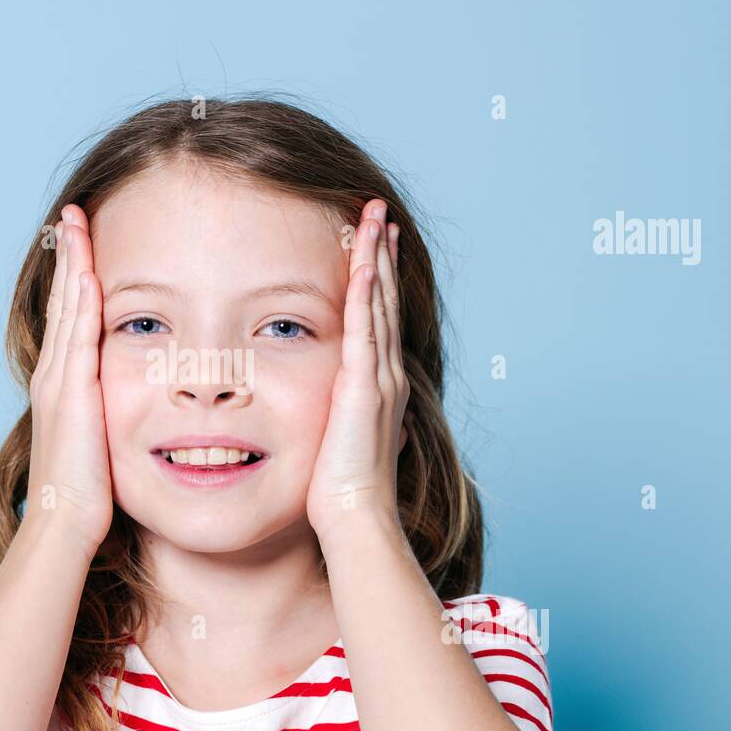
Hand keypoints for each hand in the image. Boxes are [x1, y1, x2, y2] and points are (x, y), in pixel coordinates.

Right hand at [24, 204, 113, 558]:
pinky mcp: (72, 393)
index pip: (71, 317)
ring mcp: (59, 381)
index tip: (83, 241)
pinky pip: (77, 337)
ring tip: (76, 224)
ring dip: (71, 264)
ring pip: (67, 309)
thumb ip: (116, 415)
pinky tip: (86, 272)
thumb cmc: (89, 493)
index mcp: (65, 384)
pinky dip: (80, 302)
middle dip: (69, 255)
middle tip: (73, 214)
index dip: (75, 277)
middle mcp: (55, 375)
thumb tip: (145, 403)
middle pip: (63, 301)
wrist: (65, 520)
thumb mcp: (105, 442)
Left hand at [305, 199, 409, 543]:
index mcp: (380, 386)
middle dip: (382, 252)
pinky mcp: (363, 388)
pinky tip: (364, 263)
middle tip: (378, 212)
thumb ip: (348, 420)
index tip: (376, 244)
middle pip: (385, 299)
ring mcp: (379, 379)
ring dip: (377, 258)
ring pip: (379, 304)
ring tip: (373, 218)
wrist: (356, 518)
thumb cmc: (344, 491)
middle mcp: (386, 375)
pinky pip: (366, 330)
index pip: (380, 319)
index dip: (379, 278)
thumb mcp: (345, 442)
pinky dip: (366, 294)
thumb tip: (348, 415)